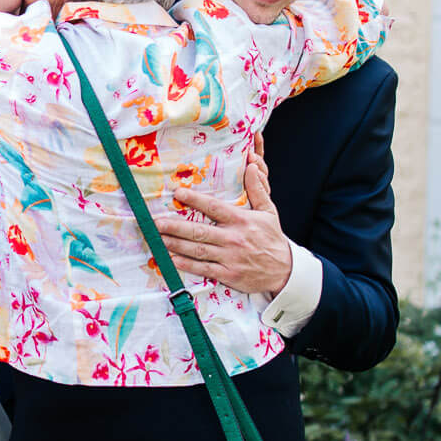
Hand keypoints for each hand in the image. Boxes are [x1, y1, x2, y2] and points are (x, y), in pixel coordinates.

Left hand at [158, 146, 292, 294]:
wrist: (285, 270)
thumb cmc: (272, 238)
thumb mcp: (269, 211)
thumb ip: (258, 189)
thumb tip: (250, 165)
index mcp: (241, 220)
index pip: (214, 207)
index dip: (195, 200)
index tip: (178, 193)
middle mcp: (233, 238)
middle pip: (200, 231)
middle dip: (175, 226)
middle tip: (155, 221)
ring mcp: (230, 258)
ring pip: (198, 250)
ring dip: (175, 244)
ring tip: (157, 238)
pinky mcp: (228, 274)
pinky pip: (204, 269)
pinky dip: (186, 265)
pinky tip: (171, 259)